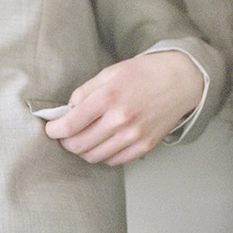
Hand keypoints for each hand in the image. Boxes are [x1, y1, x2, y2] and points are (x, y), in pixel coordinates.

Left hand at [44, 50, 204, 165]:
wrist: (181, 80)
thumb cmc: (146, 73)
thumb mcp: (110, 72)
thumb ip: (85, 92)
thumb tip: (67, 111)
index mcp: (109, 97)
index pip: (71, 124)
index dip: (55, 130)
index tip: (51, 129)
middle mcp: (120, 119)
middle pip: (79, 145)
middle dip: (66, 142)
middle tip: (64, 135)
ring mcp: (134, 136)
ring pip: (94, 156)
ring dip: (82, 150)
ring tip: (82, 139)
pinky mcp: (144, 146)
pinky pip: (113, 160)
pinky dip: (102, 155)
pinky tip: (102, 143)